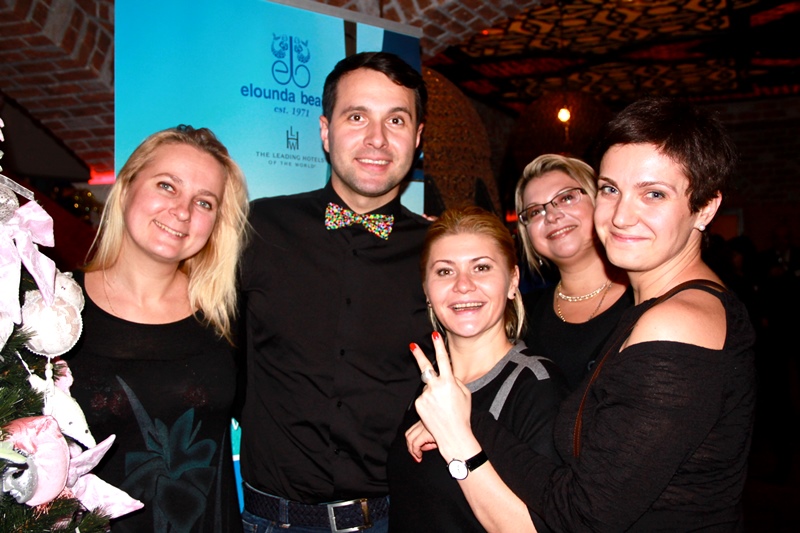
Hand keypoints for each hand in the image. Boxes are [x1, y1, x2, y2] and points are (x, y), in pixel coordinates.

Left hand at [410, 332, 480, 460]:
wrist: (453, 434)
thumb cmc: (462, 414)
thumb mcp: (465, 394)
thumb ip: (455, 381)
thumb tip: (444, 375)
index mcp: (449, 382)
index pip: (443, 360)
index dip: (439, 346)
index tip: (435, 335)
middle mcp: (435, 387)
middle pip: (425, 367)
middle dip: (419, 355)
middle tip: (412, 345)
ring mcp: (425, 395)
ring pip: (427, 387)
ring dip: (433, 392)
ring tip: (441, 406)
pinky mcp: (418, 404)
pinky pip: (423, 397)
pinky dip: (428, 401)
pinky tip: (435, 410)